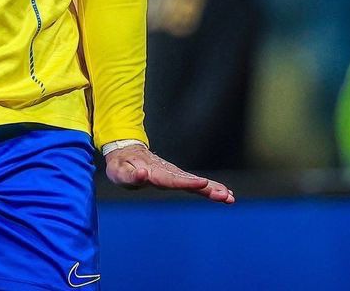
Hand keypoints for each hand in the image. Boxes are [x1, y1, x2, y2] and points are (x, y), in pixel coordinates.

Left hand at [105, 145, 234, 203]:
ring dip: (212, 189)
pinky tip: (225, 195)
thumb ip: (130, 174)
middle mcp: (167, 172)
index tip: (202, 184)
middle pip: (189, 181)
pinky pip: (195, 184)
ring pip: (195, 182)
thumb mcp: (119, 171)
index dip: (187, 182)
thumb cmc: (121, 165)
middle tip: (225, 195)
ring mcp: (173, 174)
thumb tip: (142, 174)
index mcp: (154, 172)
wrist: (126, 153)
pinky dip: (210, 188)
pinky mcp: (177, 177)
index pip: (172, 179)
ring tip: (229, 197)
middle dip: (207, 188)